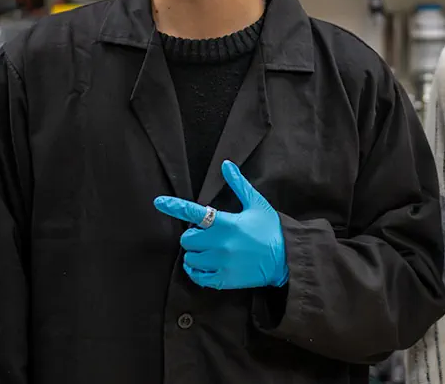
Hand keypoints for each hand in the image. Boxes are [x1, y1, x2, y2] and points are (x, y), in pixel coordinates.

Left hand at [153, 160, 288, 289]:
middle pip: (187, 239)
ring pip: (190, 259)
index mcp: (226, 223)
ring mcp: (221, 263)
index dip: (174, 206)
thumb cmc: (271, 229)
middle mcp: (220, 244)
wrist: (286, 258)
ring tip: (208, 251)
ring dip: (195, 254)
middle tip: (207, 235)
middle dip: (193, 236)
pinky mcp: (223, 279)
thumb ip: (238, 184)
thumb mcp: (256, 204)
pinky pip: (197, 277)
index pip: (194, 212)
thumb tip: (226, 164)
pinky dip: (197, 271)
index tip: (159, 202)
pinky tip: (205, 265)